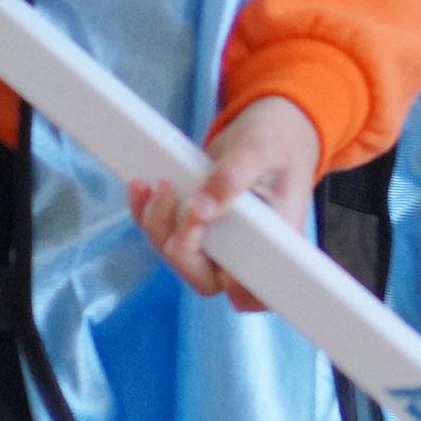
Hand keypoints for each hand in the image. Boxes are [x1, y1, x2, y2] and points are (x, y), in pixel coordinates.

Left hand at [132, 94, 322, 305]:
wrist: (268, 127)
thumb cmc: (278, 140)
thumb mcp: (261, 149)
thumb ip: (234, 177)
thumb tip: (201, 210)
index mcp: (277, 243)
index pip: (255, 293)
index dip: (228, 282)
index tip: (210, 238)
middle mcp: (247, 251)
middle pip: (205, 280)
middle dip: (180, 247)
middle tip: (175, 197)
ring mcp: (220, 242)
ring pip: (178, 258)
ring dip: (157, 226)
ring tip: (155, 185)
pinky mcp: (196, 226)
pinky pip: (164, 234)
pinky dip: (147, 214)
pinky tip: (141, 186)